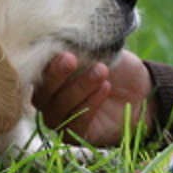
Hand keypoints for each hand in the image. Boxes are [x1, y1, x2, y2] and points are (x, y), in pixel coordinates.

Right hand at [32, 49, 155, 146]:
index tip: (59, 49)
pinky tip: (105, 88)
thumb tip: (60, 37)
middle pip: (41, 93)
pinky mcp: (74, 135)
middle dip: (56, 75)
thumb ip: (76, 47)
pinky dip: (89, 105)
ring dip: (78, 88)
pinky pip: (75, 124)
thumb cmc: (112, 65)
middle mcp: (47, 99)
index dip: (43, 62)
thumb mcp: (95, 51)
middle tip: (71, 59)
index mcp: (46, 76)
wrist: (139, 90)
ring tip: (101, 71)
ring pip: (57, 109)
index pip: (33, 73)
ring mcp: (58, 118)